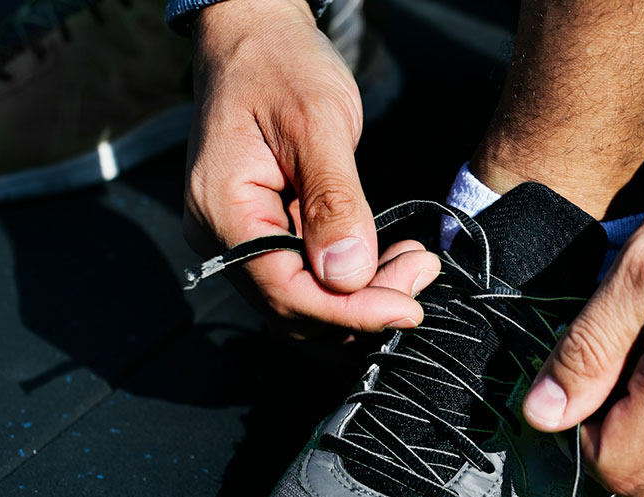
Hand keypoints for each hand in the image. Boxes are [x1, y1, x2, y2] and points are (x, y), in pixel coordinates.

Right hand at [183, 0, 438, 338]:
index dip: (348, 312)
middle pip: (293, 309)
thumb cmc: (282, 65)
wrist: (257, 36)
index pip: (285, 291)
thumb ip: (333, 201)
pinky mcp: (265, 232)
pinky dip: (352, 281)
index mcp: (224, 209)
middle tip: (421, 276)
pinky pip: (307, 277)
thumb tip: (348, 276)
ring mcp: (241, 237)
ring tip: (414, 265)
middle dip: (362, 308)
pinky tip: (391, 259)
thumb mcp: (318, 123)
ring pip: (303, 302)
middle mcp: (221, 235)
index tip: (406, 307)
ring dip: (362, 299)